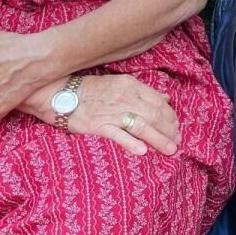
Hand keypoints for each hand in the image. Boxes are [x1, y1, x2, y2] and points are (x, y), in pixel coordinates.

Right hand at [62, 74, 180, 156]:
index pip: (158, 101)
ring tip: (170, 149)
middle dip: (169, 129)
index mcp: (130, 85)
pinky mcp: (98, 125)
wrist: (59, 94)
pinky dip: (131, 142)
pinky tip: (142, 151)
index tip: (176, 128)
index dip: (171, 116)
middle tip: (177, 141)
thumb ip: (143, 91)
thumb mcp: (119, 83)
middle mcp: (124, 97)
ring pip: (142, 126)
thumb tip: (165, 97)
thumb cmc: (90, 90)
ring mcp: (111, 111)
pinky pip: (118, 134)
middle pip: (154, 114)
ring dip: (159, 138)